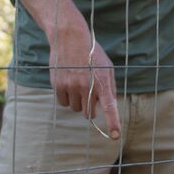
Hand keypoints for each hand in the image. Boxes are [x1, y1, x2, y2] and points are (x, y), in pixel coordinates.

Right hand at [48, 21, 119, 137]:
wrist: (70, 38)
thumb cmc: (92, 53)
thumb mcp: (107, 67)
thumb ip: (109, 86)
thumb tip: (109, 105)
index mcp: (102, 81)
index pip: (109, 106)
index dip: (113, 122)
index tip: (115, 136)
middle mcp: (87, 85)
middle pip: (88, 113)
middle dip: (89, 108)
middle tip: (88, 94)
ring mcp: (71, 86)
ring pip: (75, 109)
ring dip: (78, 102)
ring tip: (77, 85)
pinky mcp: (58, 85)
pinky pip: (63, 103)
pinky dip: (66, 98)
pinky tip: (68, 85)